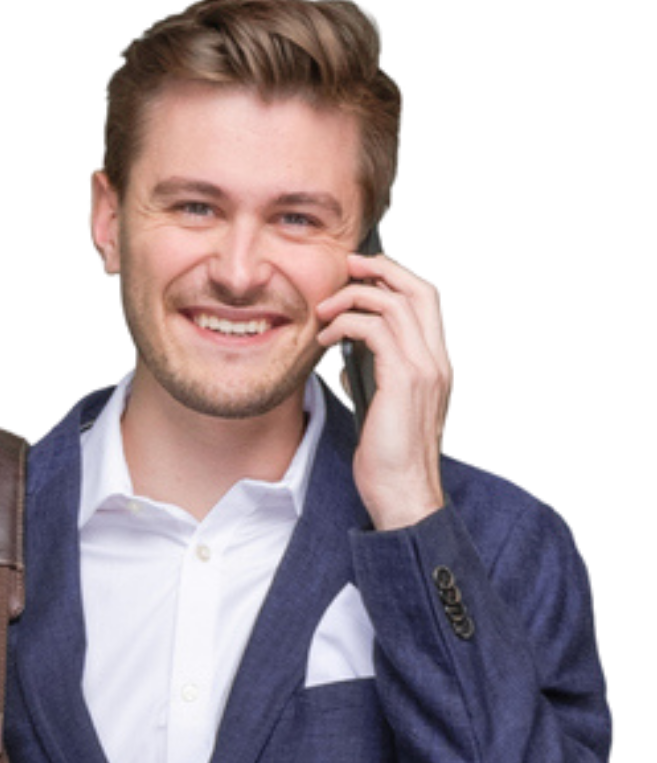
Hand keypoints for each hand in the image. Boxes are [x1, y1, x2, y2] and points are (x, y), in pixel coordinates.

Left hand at [316, 252, 453, 530]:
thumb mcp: (385, 409)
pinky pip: (374, 329)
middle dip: (380, 269)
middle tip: (346, 268)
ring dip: (352, 298)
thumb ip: (378, 377)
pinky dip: (345, 325)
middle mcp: (438, 361)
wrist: (404, 494)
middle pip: (419, 288)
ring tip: (324, 312)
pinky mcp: (404, 380)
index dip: (396, 278)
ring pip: (393, 303)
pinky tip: (326, 339)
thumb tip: (348, 357)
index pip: (427, 300)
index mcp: (438, 365)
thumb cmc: (391, 461)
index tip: (362, 275)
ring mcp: (425, 368)